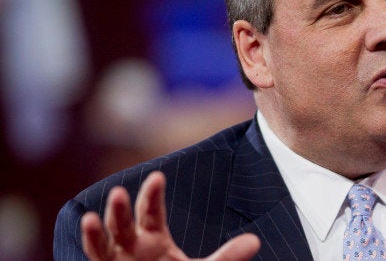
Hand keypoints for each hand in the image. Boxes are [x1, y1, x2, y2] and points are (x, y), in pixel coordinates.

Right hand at [80, 171, 260, 260]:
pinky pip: (95, 259)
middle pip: (124, 222)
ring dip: (97, 231)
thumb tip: (255, 242)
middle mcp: (131, 246)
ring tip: (91, 217)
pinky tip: (87, 227)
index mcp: (154, 238)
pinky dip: (90, 245)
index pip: (151, 211)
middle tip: (119, 191)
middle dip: (120, 209)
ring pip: (103, 243)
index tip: (158, 176)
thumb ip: (228, 256)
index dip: (152, 193)